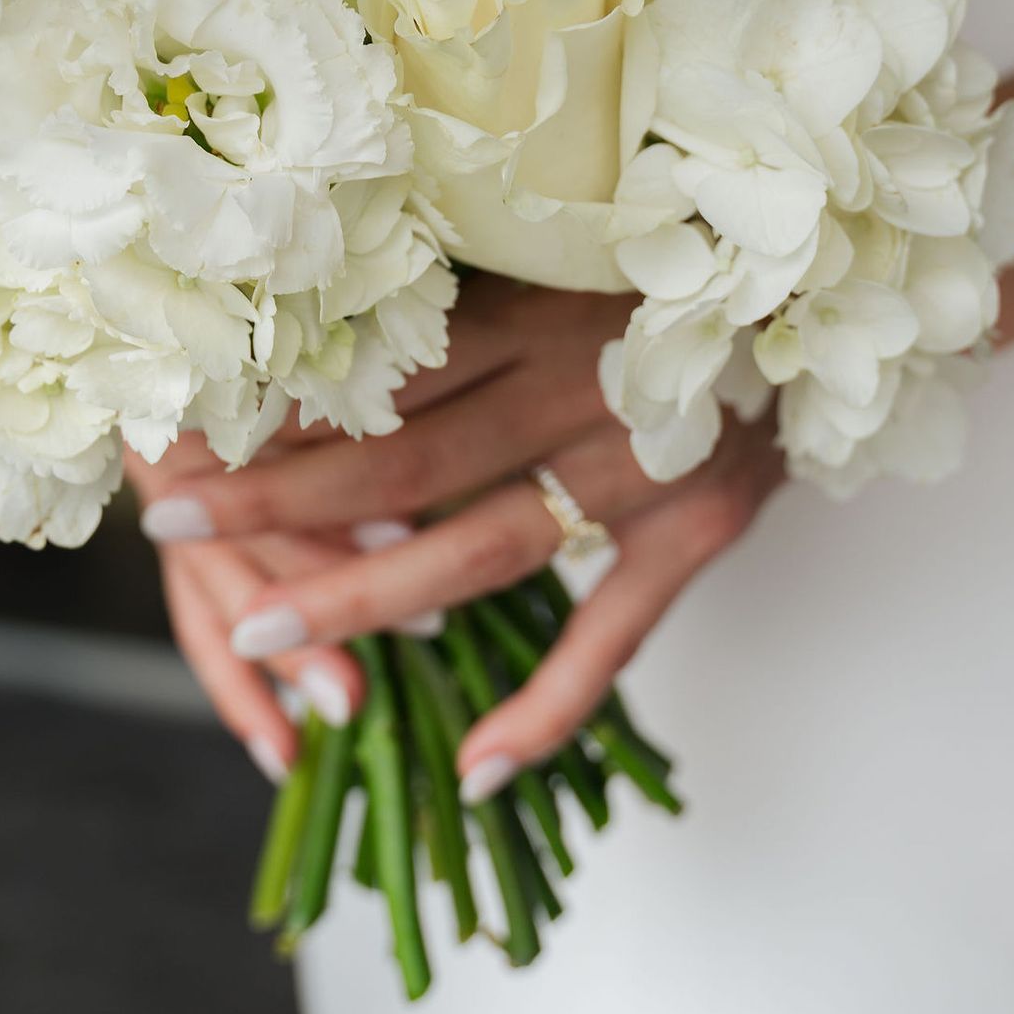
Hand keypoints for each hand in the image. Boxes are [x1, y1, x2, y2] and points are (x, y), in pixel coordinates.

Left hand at [132, 279, 785, 791]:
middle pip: (401, 461)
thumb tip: (321, 323)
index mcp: (536, 304)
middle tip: (171, 524)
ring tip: (262, 635)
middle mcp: (580, 386)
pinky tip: (471, 770)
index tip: (184, 423)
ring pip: (477, 552)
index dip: (276, 404)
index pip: (380, 370)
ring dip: (363, 601)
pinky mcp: (697, 534)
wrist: (842, 281)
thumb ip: (466, 287)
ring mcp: (641, 470)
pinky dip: (544, 711)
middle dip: (275, 501)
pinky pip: (611, 641)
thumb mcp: (565, 243)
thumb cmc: (680, 252)